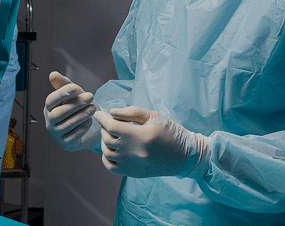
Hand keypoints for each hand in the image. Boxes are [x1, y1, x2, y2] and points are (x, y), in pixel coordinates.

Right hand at [43, 71, 100, 150]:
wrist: (87, 129)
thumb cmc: (77, 109)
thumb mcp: (72, 95)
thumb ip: (64, 85)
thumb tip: (53, 74)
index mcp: (49, 108)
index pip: (50, 100)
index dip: (62, 94)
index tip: (76, 87)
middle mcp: (50, 122)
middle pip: (58, 113)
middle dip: (75, 104)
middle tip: (91, 96)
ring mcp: (57, 134)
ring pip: (66, 125)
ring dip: (81, 115)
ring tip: (93, 108)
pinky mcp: (66, 143)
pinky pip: (73, 136)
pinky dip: (82, 128)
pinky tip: (90, 121)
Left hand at [94, 107, 208, 178]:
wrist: (184, 157)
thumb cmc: (171, 133)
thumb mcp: (154, 116)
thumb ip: (132, 112)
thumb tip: (111, 112)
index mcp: (140, 136)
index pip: (111, 126)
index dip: (102, 117)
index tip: (99, 112)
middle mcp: (134, 152)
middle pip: (107, 138)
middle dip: (105, 127)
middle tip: (109, 122)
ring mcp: (132, 165)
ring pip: (106, 151)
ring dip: (105, 141)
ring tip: (112, 134)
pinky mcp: (132, 173)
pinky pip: (110, 166)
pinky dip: (106, 156)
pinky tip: (112, 149)